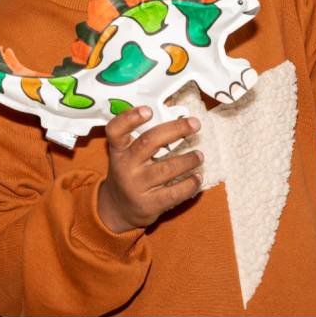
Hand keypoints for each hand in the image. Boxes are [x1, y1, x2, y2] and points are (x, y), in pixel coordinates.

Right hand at [97, 106, 202, 232]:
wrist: (118, 208)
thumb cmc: (131, 171)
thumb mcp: (129, 152)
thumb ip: (146, 133)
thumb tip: (175, 109)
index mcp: (119, 149)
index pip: (116, 130)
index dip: (129, 118)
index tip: (148, 110)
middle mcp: (125, 166)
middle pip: (148, 142)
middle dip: (175, 130)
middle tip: (195, 124)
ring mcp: (136, 186)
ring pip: (166, 169)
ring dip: (187, 160)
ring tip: (199, 155)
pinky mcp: (149, 204)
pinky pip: (173, 193)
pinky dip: (189, 184)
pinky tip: (197, 177)